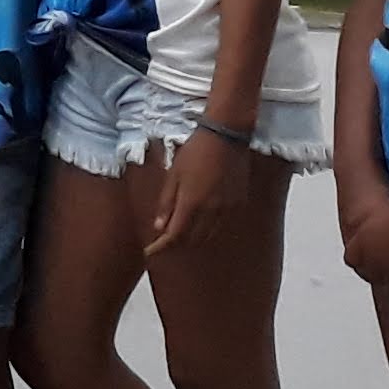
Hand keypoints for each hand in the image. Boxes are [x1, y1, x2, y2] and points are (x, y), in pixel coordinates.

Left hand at [142, 126, 252, 257]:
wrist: (227, 136)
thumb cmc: (195, 152)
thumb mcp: (174, 175)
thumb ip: (167, 203)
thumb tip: (159, 227)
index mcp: (192, 203)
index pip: (175, 236)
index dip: (161, 247)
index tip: (150, 252)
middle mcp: (211, 211)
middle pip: (192, 240)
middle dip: (177, 244)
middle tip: (163, 241)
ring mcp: (228, 209)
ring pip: (208, 235)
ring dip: (193, 238)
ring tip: (181, 233)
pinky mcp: (239, 203)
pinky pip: (221, 224)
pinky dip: (208, 228)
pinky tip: (201, 220)